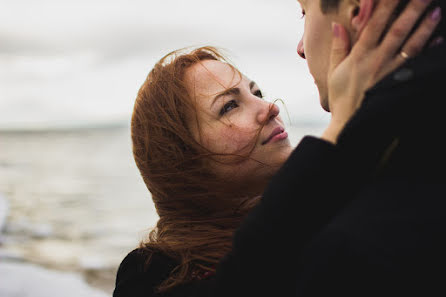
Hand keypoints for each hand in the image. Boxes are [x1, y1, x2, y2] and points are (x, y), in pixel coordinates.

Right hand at [322, 0, 441, 143]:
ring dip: (424, 26)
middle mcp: (376, 60)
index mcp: (359, 55)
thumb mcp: (333, 72)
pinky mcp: (398, 83)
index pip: (374, 24)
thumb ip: (338, 47)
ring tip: (436, 10)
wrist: (351, 124)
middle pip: (397, 29)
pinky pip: (416, 64)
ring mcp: (389, 72)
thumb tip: (337, 25)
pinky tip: (439, 38)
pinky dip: (428, 51)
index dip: (385, 5)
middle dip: (411, 9)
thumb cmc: (341, 97)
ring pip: (410, 45)